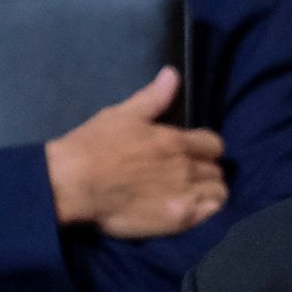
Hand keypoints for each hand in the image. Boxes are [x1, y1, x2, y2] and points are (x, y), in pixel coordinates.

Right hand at [45, 66, 227, 237]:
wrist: (71, 184)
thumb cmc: (93, 146)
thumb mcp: (122, 114)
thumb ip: (153, 97)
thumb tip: (173, 73)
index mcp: (175, 140)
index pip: (214, 144)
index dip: (206, 150)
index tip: (194, 155)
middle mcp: (186, 166)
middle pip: (216, 170)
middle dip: (206, 171)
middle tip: (188, 177)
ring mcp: (185, 194)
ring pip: (219, 193)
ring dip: (209, 192)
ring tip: (192, 195)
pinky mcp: (179, 218)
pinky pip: (211, 214)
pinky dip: (207, 211)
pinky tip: (192, 209)